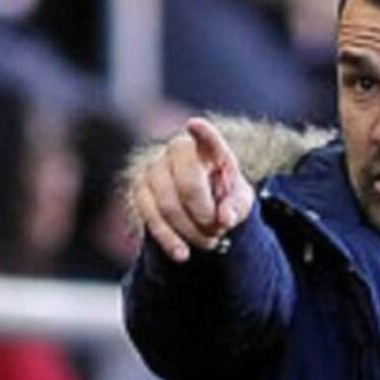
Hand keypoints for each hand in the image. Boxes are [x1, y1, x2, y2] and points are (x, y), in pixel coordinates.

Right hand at [129, 118, 253, 261]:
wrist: (201, 207)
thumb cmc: (224, 198)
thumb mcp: (239, 202)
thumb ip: (236, 207)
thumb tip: (224, 218)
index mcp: (208, 148)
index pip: (207, 138)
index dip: (202, 133)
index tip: (194, 125)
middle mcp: (177, 151)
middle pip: (188, 184)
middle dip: (205, 215)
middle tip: (219, 231)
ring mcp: (155, 168)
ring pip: (168, 205)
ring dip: (191, 231)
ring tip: (209, 242)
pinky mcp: (140, 189)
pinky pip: (151, 217)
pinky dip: (168, 239)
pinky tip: (182, 254)